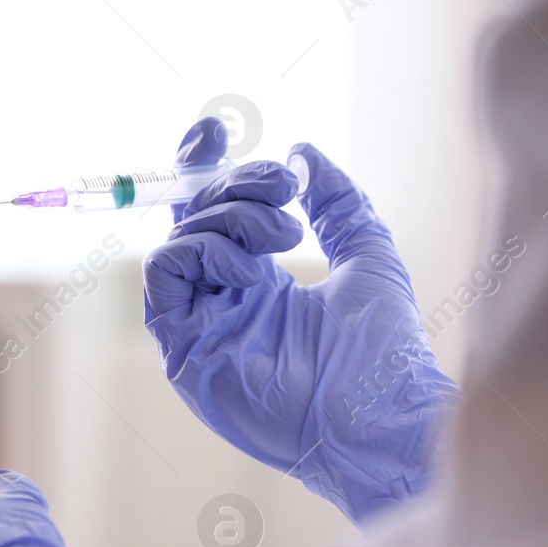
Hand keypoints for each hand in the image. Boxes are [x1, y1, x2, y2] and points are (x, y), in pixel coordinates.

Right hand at [144, 120, 460, 521]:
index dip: (204, 166)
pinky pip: (164, 271)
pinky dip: (206, 251)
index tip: (216, 128)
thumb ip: (337, 202)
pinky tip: (255, 271)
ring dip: (232, 218)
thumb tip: (303, 152)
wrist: (380, 418)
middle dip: (236, 183)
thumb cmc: (383, 354)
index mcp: (258, 283)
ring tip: (286, 237)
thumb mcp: (367, 255)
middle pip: (194, 216)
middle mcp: (220, 302)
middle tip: (288, 186)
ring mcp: (198, 326)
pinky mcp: (181, 348)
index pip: (211, 215)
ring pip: (179, 236)